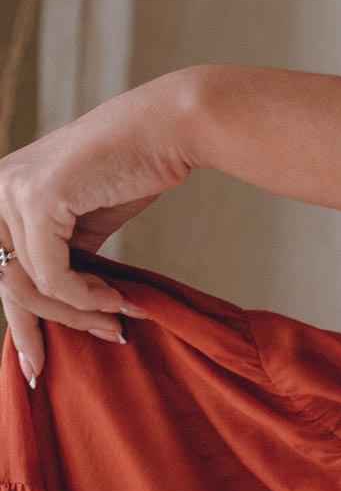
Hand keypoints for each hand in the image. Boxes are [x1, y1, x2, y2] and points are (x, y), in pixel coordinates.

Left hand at [0, 66, 200, 384]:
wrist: (172, 127)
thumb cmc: (135, 166)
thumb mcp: (83, 218)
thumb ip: (58, 253)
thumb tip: (46, 313)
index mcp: (2, 188)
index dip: (18, 322)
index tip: (37, 363)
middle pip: (6, 281)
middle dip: (43, 326)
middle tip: (84, 348)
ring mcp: (12, 191)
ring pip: (31, 285)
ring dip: (79, 313)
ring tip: (118, 321)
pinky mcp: (38, 200)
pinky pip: (54, 275)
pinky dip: (87, 297)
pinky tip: (118, 301)